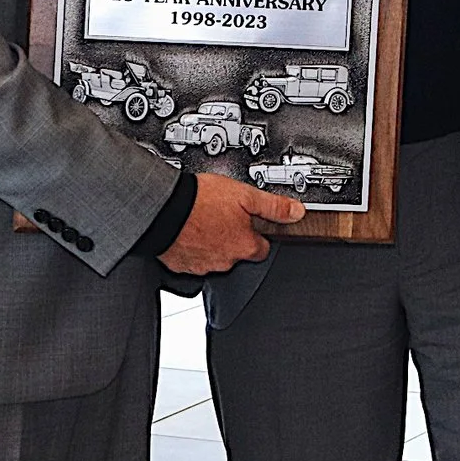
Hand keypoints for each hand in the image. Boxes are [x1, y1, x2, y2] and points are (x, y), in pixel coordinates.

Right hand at [157, 174, 304, 274]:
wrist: (162, 208)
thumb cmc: (200, 201)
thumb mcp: (245, 194)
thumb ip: (274, 206)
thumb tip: (297, 213)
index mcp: (245, 246)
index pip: (263, 248)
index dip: (258, 234)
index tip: (251, 223)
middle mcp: (226, 261)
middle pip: (238, 253)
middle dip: (233, 237)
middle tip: (223, 216)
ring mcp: (203, 265)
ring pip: (215, 256)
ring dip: (212, 242)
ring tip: (204, 220)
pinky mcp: (182, 266)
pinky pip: (192, 259)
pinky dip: (192, 247)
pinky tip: (189, 230)